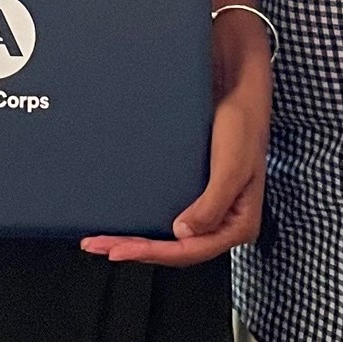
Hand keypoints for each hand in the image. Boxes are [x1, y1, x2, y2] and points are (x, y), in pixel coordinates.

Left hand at [81, 30, 270, 265]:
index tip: (121, 250)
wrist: (237, 88)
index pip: (190, 250)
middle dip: (136, 249)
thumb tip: (183, 233)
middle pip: (175, 247)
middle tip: (100, 246)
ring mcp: (209, 209)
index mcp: (239, 224)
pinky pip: (168, 216)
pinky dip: (144, 223)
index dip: (153, 253)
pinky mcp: (197, 193)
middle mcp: (223, 221)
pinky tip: (125, 224)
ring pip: (169, 236)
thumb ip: (211, 205)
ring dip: (136, 240)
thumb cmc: (242, 124)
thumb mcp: (231, 167)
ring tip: (102, 241)